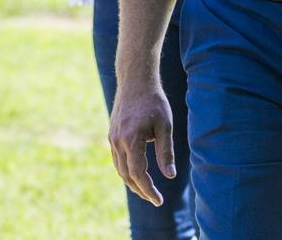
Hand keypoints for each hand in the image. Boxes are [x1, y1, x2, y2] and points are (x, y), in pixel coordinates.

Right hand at [109, 84, 175, 205]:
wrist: (136, 81)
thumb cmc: (154, 101)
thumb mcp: (165, 125)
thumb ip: (166, 151)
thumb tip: (170, 175)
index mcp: (132, 139)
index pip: (138, 173)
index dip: (148, 190)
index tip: (159, 200)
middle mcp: (118, 141)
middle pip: (127, 175)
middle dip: (141, 189)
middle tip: (155, 198)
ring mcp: (112, 138)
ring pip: (120, 169)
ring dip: (132, 182)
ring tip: (147, 190)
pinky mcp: (111, 135)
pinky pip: (118, 159)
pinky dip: (127, 170)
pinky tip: (137, 173)